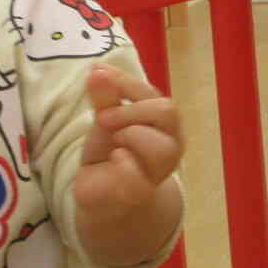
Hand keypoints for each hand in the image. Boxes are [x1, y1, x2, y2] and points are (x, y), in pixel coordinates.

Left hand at [72, 65, 183, 266]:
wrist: (103, 199)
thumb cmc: (109, 154)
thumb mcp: (105, 121)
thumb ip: (105, 97)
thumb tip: (96, 68)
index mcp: (163, 123)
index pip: (156, 95)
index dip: (127, 83)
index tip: (98, 76)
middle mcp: (171, 145)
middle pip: (168, 111)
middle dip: (130, 110)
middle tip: (103, 118)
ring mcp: (160, 171)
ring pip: (160, 145)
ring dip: (129, 135)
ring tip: (114, 144)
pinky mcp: (141, 194)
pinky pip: (135, 175)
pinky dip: (120, 164)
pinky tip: (114, 162)